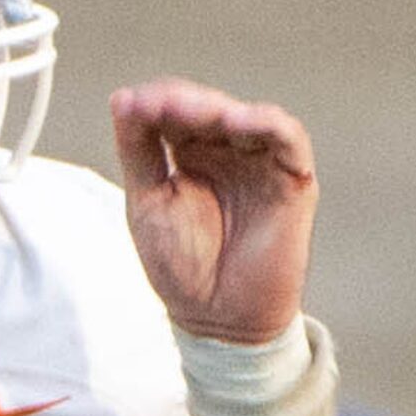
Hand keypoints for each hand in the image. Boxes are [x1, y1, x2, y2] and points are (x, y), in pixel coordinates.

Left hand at [111, 78, 315, 343]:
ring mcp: (259, 161)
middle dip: (184, 102)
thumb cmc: (180, 264)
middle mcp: (226, 149)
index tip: (131, 104)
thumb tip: (123, 97)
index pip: (173, 108)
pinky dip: (267, 123)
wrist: (217, 318)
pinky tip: (241, 121)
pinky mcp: (292, 178)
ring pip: (246, 115)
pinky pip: (288, 138)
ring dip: (219, 108)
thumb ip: (138, 150)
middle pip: (208, 105)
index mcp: (188, 151)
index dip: (154, 101)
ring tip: (195, 112)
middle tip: (161, 105)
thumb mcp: (147, 201)